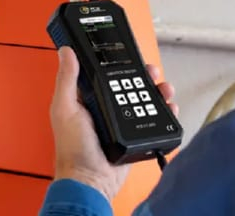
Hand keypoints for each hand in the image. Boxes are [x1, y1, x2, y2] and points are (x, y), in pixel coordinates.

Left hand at [50, 47, 178, 202]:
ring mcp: (123, 121)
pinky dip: (165, 112)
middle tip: (151, 72)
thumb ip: (67, 80)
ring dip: (158, 91)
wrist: (92, 182)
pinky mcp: (135, 134)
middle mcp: (107, 107)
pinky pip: (154, 119)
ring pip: (146, 99)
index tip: (130, 56)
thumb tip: (66, 53)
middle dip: (144, 76)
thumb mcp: (65, 109)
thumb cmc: (73, 150)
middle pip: (131, 83)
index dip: (120, 63)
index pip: (108, 74)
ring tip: (164, 89)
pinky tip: (169, 107)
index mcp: (89, 98)